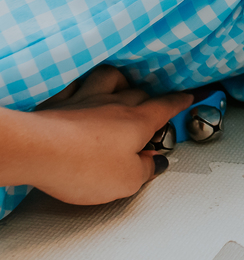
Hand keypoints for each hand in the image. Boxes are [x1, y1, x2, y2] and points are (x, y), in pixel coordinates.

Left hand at [25, 66, 191, 204]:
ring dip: (119, 83)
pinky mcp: (59, 104)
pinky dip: (83, 86)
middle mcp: (114, 105)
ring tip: (121, 90)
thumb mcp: (127, 181)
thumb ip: (146, 171)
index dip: (181, 101)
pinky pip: (75, 85)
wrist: (37, 151)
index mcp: (137, 122)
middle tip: (153, 109)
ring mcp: (85, 100)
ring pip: (110, 78)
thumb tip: (154, 164)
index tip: (189, 97)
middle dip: (150, 98)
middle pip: (140, 93)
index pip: (166, 106)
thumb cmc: (83, 166)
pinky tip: (82, 92)